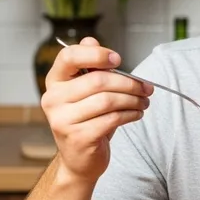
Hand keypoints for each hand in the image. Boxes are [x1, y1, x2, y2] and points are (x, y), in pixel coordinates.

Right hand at [41, 36, 152, 182]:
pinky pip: (112, 119)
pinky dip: (130, 114)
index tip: (118, 59)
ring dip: (133, 100)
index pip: (69, 57)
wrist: (80, 160)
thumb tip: (90, 39)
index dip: (96, 54)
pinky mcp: (78, 137)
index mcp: (55, 82)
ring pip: (108, 100)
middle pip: (98, 81)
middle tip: (146, 88)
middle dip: (129, 83)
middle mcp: (53, 99)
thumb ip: (90, 67)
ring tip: (144, 102)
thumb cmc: (88, 120)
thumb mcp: (87, 92)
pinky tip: (136, 113)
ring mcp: (62, 120)